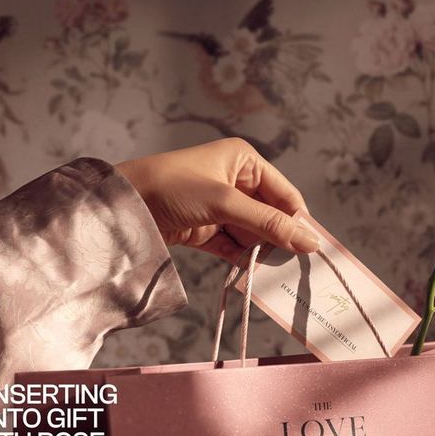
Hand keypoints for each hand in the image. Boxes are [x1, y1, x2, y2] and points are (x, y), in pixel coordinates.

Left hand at [115, 138, 318, 263]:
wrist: (122, 206)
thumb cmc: (173, 188)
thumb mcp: (225, 203)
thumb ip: (268, 224)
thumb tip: (310, 241)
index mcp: (244, 161)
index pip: (284, 194)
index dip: (298, 220)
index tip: (312, 248)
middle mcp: (236, 181)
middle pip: (271, 215)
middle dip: (280, 239)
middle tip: (296, 266)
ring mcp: (221, 207)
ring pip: (253, 234)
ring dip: (261, 253)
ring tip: (275, 273)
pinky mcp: (207, 230)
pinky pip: (235, 247)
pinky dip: (243, 260)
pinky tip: (253, 274)